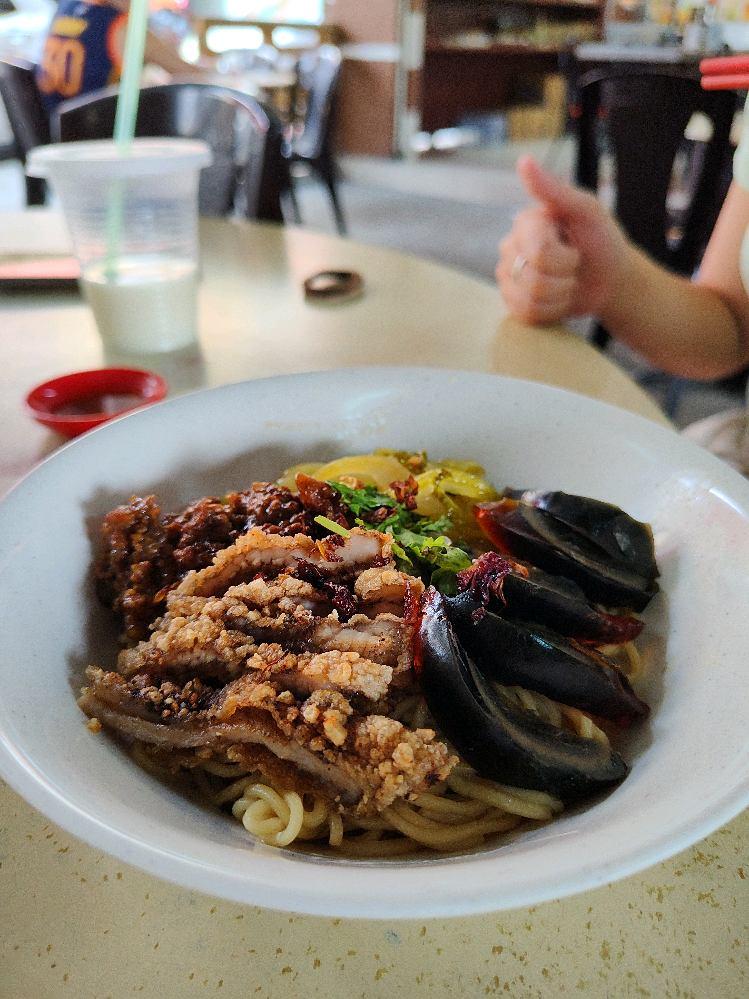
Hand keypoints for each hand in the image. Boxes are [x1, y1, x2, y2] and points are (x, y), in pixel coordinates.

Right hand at [497, 156, 628, 324]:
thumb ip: (554, 189)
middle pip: (532, 278)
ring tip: (567, 282)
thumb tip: (523, 161)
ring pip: (528, 299)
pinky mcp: (513, 303)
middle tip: (573, 266)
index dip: (564, 257)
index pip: (536, 251)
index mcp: (525, 223)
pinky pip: (525, 315)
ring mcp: (508, 277)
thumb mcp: (587, 210)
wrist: (610, 279)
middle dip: (563, 277)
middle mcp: (510, 248)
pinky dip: (551, 311)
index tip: (575, 246)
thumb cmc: (601, 241)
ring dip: (559, 295)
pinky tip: (558, 298)